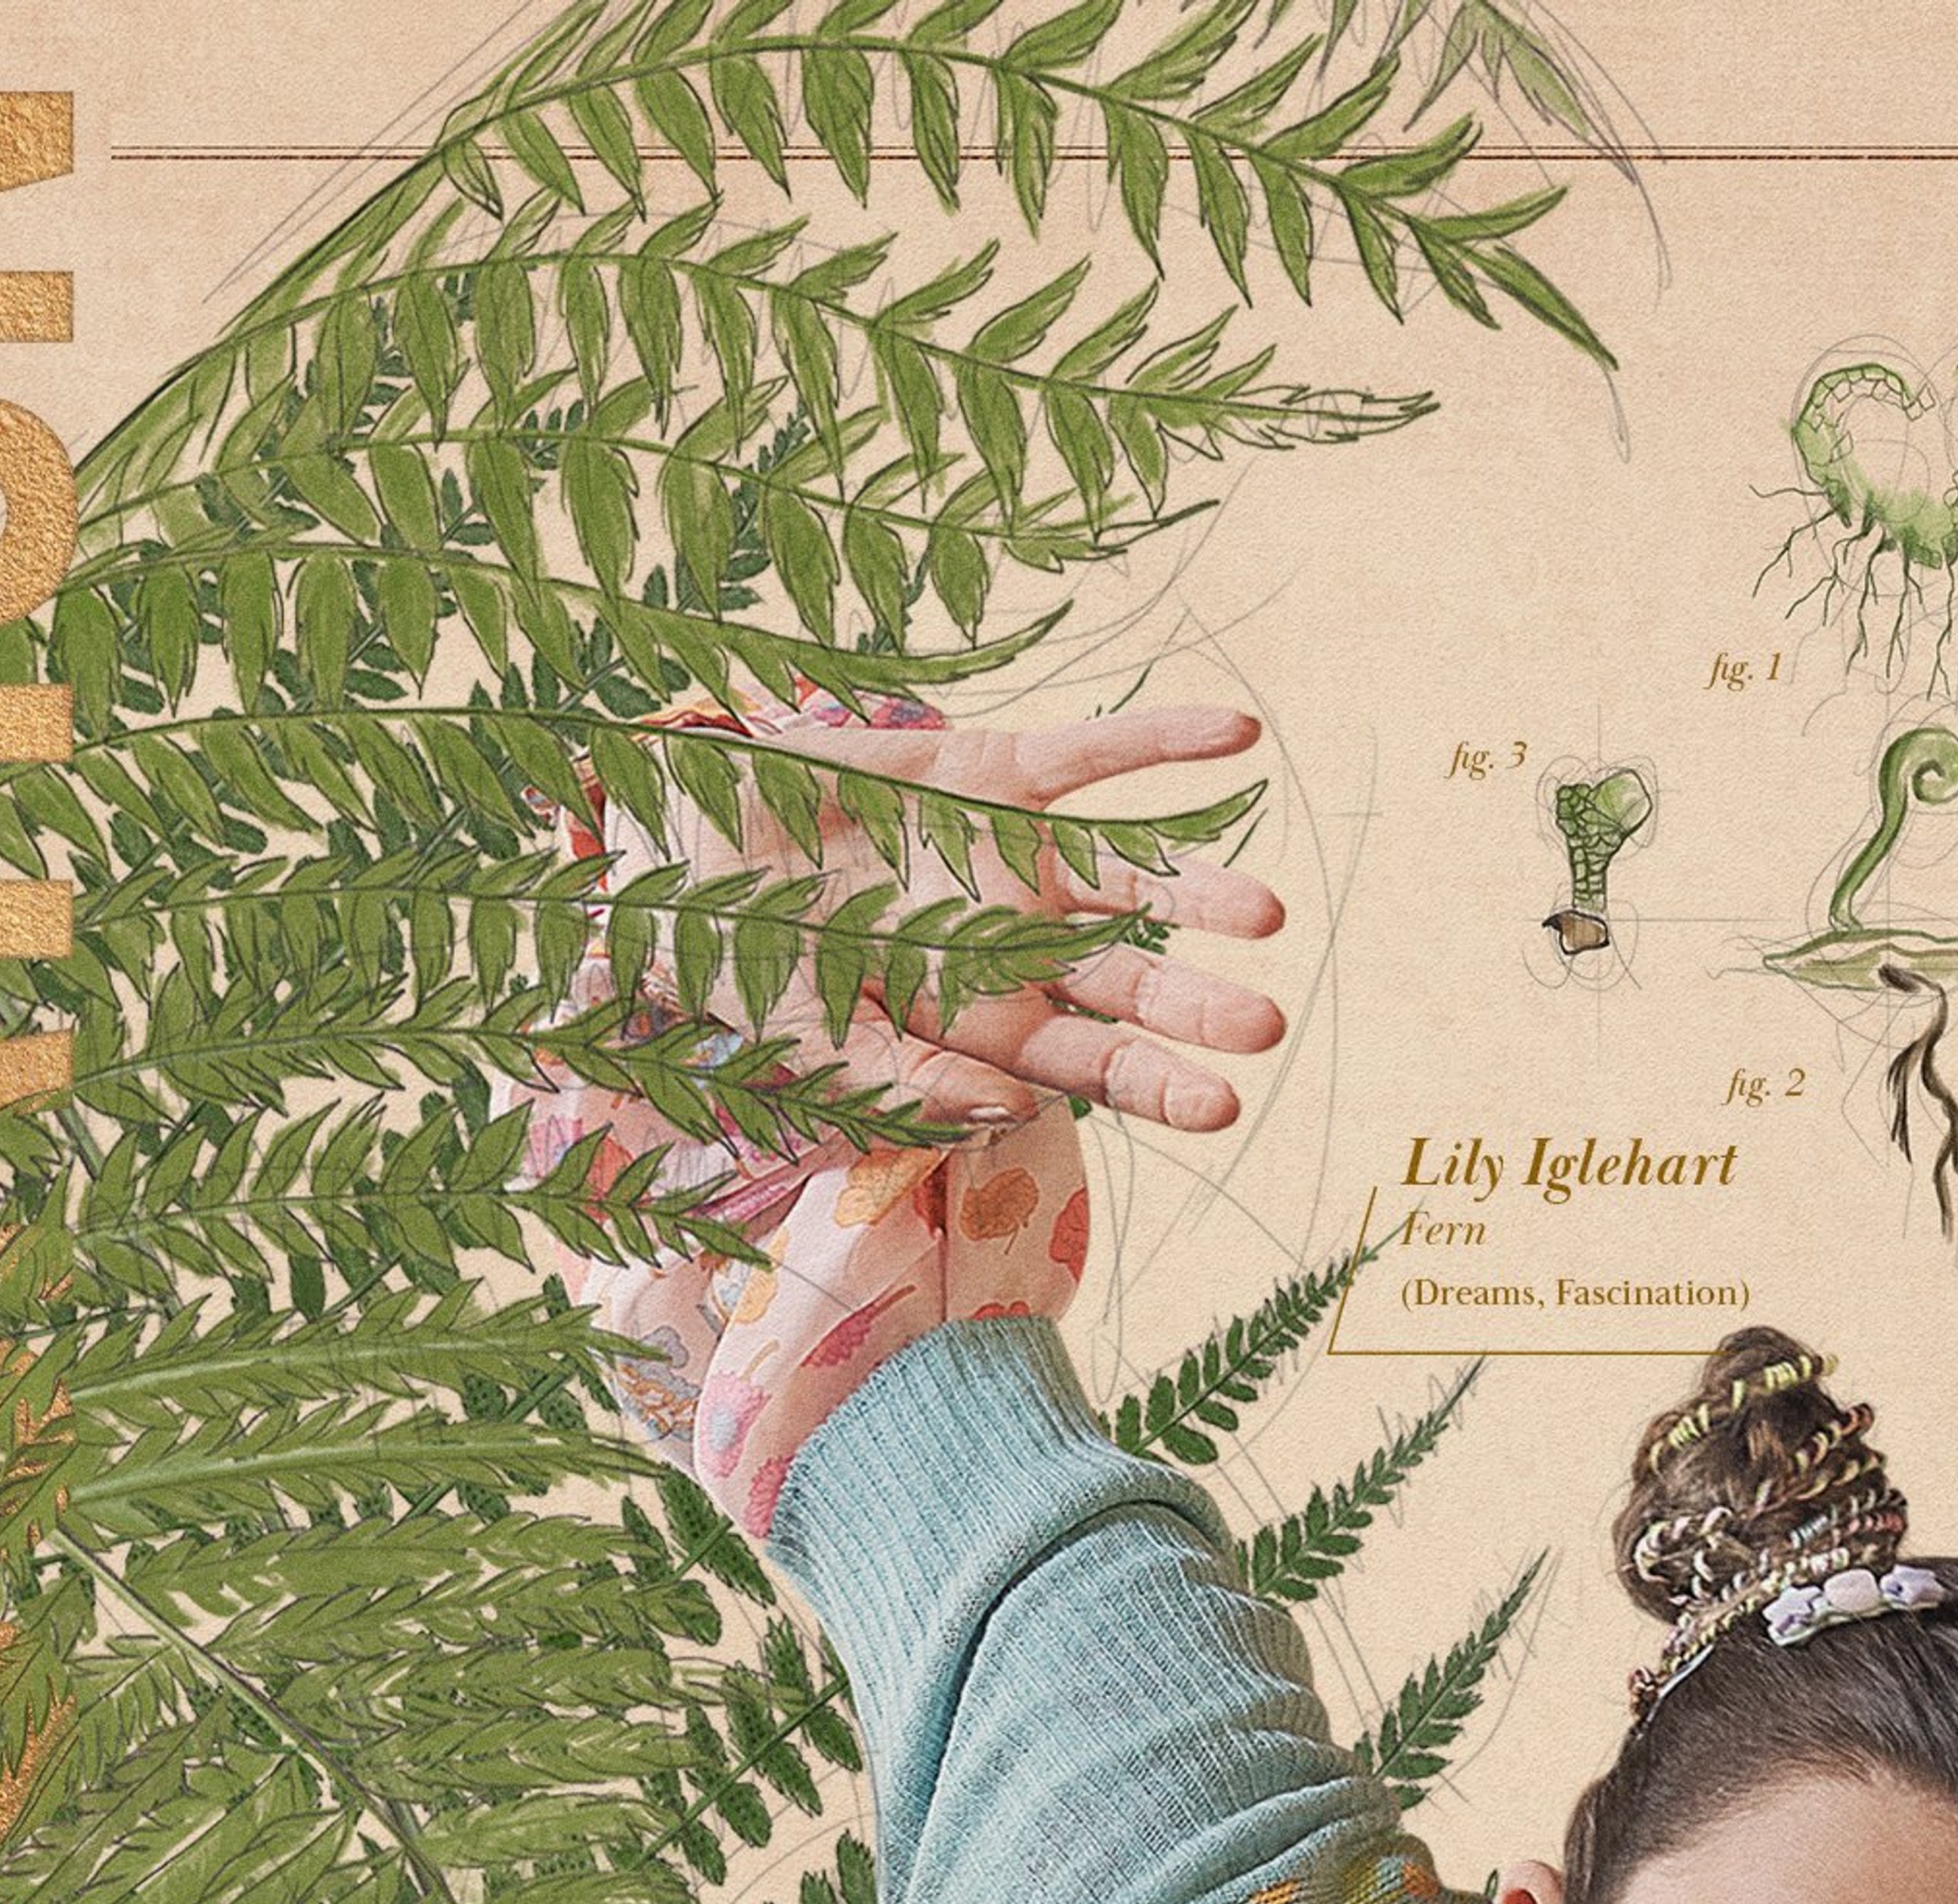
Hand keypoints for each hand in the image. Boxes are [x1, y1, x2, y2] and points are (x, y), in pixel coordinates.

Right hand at [672, 701, 1286, 1134]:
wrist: (692, 850)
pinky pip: (1095, 756)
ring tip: (1266, 915)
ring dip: (1202, 893)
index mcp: (987, 1024)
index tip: (1221, 1106)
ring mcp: (1018, 859)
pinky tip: (1238, 734)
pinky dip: (1163, 741)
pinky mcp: (998, 772)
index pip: (1096, 1067)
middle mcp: (1022, 946)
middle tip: (1264, 1028)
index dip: (1158, 1085)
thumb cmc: (750, 965)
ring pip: (1134, 880)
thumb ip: (909, 1082)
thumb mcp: (815, 1041)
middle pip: (1133, 985)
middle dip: (1198, 1009)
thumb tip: (1013, 1115)